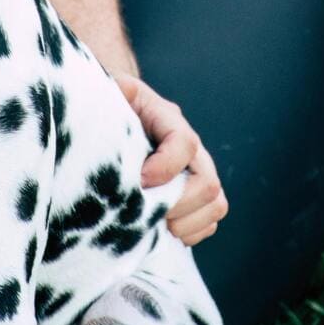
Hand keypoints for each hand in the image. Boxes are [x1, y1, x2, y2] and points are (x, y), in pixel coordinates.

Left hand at [113, 72, 227, 246]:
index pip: (185, 142)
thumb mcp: (107, 92)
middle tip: (144, 211)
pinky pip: (210, 220)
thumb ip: (112, 94)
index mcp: (166, 118)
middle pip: (207, 181)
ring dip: (185, 222)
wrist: (118, 114)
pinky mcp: (196, 195)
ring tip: (153, 224)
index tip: (138, 181)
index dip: (166, 167)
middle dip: (176, 203)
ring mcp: (197, 171)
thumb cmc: (109, 105)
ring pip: (216, 203)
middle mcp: (190, 147)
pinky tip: (160, 229)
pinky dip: (189, 232)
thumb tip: (115, 93)